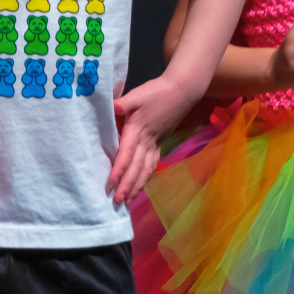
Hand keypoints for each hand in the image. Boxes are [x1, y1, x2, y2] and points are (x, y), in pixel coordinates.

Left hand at [108, 74, 192, 204]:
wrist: (181, 92)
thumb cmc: (157, 92)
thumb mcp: (138, 94)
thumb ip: (124, 101)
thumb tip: (114, 105)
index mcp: (137, 129)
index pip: (127, 152)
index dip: (119, 168)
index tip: (112, 182)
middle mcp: (146, 140)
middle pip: (136, 167)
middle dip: (127, 185)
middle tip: (117, 201)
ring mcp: (155, 143)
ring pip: (145, 169)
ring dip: (137, 185)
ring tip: (128, 201)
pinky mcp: (160, 142)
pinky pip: (152, 164)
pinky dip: (146, 176)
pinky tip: (142, 185)